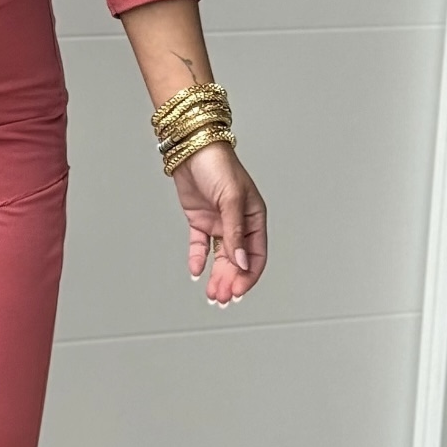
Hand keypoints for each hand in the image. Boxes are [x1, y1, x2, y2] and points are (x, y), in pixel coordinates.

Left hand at [170, 140, 266, 305]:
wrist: (190, 147)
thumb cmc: (218, 164)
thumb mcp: (231, 199)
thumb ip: (235, 234)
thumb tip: (240, 262)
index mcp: (254, 217)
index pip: (256, 255)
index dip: (248, 275)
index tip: (237, 291)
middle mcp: (238, 222)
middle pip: (236, 260)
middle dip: (230, 281)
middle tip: (221, 298)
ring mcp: (218, 222)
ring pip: (220, 257)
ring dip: (216, 275)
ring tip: (211, 294)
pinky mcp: (200, 220)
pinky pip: (200, 245)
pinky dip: (198, 259)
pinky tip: (196, 272)